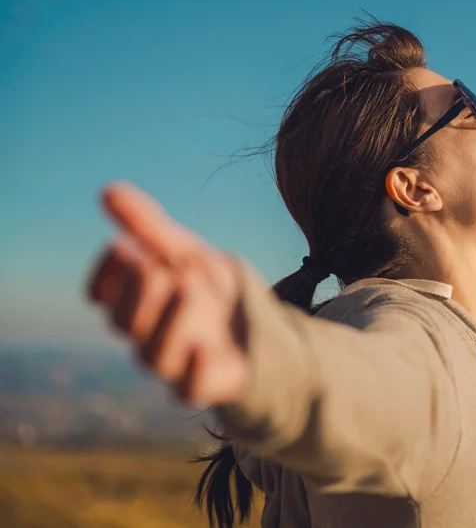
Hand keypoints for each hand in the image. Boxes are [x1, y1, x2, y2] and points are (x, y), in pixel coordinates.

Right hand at [86, 182, 248, 406]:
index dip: (106, 274)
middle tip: (148, 262)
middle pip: (125, 323)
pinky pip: (190, 390)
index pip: (103, 296)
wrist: (268, 338)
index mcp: (141, 305)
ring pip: (152, 356)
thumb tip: (108, 189)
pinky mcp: (208, 386)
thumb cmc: (216, 296)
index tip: (121, 245)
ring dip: (164, 321)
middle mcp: (151, 337)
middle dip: (134, 292)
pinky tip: (203, 348)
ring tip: (183, 284)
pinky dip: (193, 373)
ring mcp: (178, 364)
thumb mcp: (188, 255)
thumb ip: (151, 228)